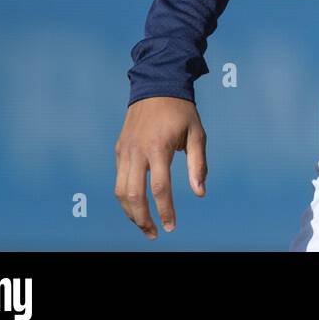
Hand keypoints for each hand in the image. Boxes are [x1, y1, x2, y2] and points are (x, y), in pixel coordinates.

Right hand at [114, 97, 207, 239]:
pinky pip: (119, 179)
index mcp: (158, 147)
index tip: (171, 227)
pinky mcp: (119, 150)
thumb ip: (198, 164)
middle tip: (154, 234)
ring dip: (130, 212)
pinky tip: (136, 206)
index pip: (160, 188)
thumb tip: (200, 193)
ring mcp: (125, 151)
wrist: (156, 85)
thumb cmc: (181, 111)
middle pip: (134, 195)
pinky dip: (125, 197)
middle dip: (143, 219)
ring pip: (120, 191)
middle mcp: (137, 151)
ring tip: (144, 225)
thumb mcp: (197, 133)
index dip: (165, 211)